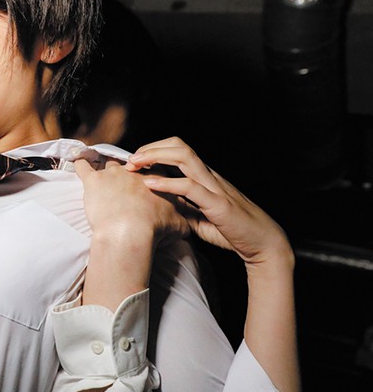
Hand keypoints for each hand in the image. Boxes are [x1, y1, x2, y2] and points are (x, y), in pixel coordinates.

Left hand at [74, 158, 189, 302]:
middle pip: (130, 167)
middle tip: (125, 184)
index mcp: (154, 180)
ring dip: (106, 168)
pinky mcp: (93, 181)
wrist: (130, 230)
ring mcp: (112, 175)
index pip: (152, 172)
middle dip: (128, 173)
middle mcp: (133, 173)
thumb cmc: (153, 228)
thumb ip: (182, 221)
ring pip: (109, 165)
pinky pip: (83, 166)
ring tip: (103, 171)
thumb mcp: (178, 226)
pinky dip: (80, 163)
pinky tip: (77, 160)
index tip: (145, 185)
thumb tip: (187, 225)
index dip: (148, 178)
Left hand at [125, 137, 292, 268]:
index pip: (178, 151)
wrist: (263, 245)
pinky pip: (190, 187)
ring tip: (135, 164)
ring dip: (156, 157)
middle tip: (129, 160)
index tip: (134, 161)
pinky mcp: (218, 204)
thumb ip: (181, 207)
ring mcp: (215, 188)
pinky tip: (150, 184)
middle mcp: (210, 177)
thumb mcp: (198, 217)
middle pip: (179, 146)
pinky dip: (168, 183)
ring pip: (185, 157)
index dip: (154, 150)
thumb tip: (158, 206)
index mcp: (205, 178)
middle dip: (152, 148)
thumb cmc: (232, 231)